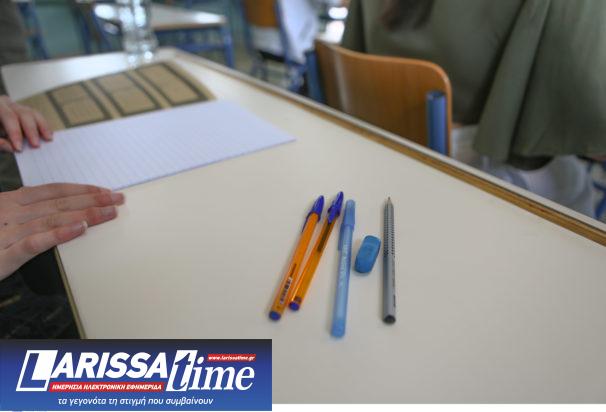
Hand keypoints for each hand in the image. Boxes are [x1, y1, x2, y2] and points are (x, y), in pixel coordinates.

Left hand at [0, 95, 52, 152]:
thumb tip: (10, 147)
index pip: (10, 117)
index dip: (15, 133)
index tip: (19, 148)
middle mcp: (9, 104)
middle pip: (25, 114)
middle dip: (31, 130)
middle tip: (36, 145)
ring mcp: (19, 107)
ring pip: (34, 114)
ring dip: (43, 127)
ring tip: (48, 139)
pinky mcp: (27, 113)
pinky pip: (38, 118)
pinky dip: (44, 127)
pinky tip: (48, 136)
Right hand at [0, 183, 124, 280]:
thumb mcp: (1, 218)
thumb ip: (26, 213)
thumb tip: (61, 211)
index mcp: (11, 202)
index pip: (54, 192)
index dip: (82, 190)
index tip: (106, 191)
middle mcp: (11, 213)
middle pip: (59, 204)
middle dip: (92, 201)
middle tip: (118, 199)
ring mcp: (7, 233)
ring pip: (53, 219)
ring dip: (85, 215)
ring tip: (109, 213)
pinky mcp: (3, 255)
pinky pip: (34, 243)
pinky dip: (58, 234)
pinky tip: (79, 230)